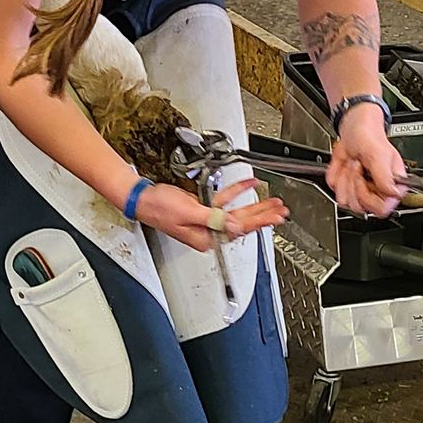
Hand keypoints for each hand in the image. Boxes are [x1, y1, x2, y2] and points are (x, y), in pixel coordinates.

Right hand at [135, 175, 288, 253]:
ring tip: (271, 201)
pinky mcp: (203, 209)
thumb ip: (214, 218)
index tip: (274, 217)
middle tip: (280, 210)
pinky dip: (236, 192)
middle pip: (242, 222)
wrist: (142, 198)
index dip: (259, 221)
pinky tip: (248, 185)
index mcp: (206, 237)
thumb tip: (235, 226)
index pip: (239, 229)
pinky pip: (224, 201)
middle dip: (262, 215)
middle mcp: (209, 231)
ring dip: (254, 204)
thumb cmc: (159, 208)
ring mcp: (207, 221)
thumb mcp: (189, 212)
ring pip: (236, 212)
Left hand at [327, 105, 405, 215]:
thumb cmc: (370, 137)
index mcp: (393, 186)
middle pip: (360, 207)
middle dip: (353, 183)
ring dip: (344, 179)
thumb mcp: (380, 154)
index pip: (382, 208)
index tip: (363, 178)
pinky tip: (345, 166)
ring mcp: (362, 191)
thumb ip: (386, 176)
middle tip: (357, 166)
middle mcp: (378, 192)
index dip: (367, 195)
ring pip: (346, 201)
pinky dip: (336, 176)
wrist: (354, 129)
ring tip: (352, 164)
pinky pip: (335, 191)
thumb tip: (393, 194)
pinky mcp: (347, 188)